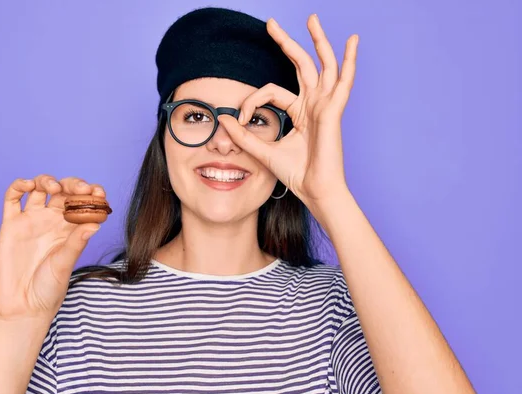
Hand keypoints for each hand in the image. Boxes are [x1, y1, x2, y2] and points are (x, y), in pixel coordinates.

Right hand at [0, 175, 104, 321]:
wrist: (23, 305)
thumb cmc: (49, 288)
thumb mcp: (66, 264)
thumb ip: (77, 243)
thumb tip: (95, 223)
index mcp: (71, 228)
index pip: (83, 203)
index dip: (91, 194)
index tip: (99, 193)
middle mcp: (52, 220)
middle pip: (64, 191)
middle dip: (74, 185)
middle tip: (81, 189)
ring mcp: (32, 220)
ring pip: (39, 188)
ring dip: (48, 181)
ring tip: (54, 189)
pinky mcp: (11, 224)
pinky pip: (12, 198)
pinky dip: (19, 185)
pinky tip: (28, 185)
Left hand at [218, 14, 358, 207]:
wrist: (314, 191)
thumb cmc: (295, 174)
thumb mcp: (263, 150)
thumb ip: (244, 135)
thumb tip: (224, 119)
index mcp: (299, 112)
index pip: (271, 92)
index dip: (252, 101)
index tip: (241, 120)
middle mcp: (313, 104)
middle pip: (300, 65)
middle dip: (286, 43)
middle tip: (271, 24)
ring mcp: (325, 105)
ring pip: (322, 65)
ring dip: (317, 41)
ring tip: (311, 19)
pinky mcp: (333, 111)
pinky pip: (343, 81)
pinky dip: (350, 61)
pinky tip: (352, 42)